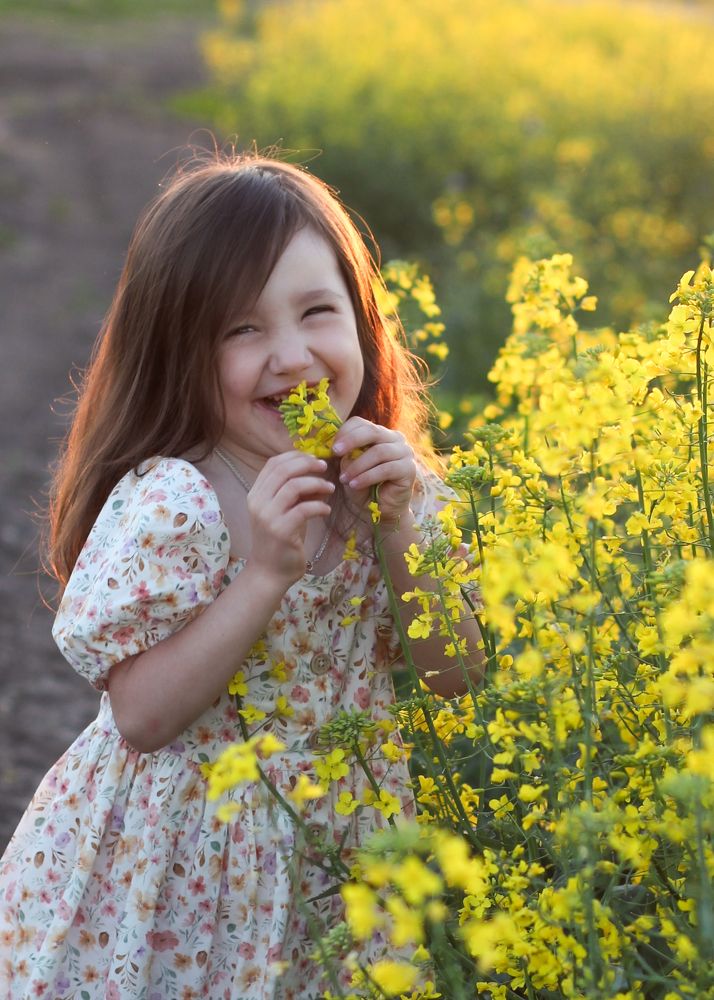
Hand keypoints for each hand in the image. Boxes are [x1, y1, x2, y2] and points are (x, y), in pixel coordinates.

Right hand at [244, 452, 333, 583]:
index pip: (273, 463)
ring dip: (316, 484)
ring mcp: (268, 517)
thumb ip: (295, 493)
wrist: (269, 573)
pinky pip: (304, 509)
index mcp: (256, 494)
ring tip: (330, 489)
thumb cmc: (279, 541)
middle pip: (283, 470)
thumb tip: (317, 474)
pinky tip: (326, 510)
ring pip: (293, 486)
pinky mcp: (281, 531)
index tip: (314, 459)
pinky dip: (319, 506)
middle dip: (307, 464)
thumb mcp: (285, 511)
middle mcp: (258, 502)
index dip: (295, 456)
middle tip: (325, 468)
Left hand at [332, 417, 415, 523]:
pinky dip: (367, 477)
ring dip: (358, 465)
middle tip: (335, 452)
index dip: (345, 432)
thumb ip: (347, 457)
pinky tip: (355, 485)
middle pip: (372, 431)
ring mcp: (405, 452)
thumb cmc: (366, 487)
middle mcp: (395, 439)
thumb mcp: (351, 469)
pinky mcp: (409, 469)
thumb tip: (339, 448)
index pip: (361, 423)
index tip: (332, 447)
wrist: (383, 510)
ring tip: (344, 479)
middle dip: (351, 441)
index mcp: (380, 434)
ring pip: (378, 452)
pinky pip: (386, 469)